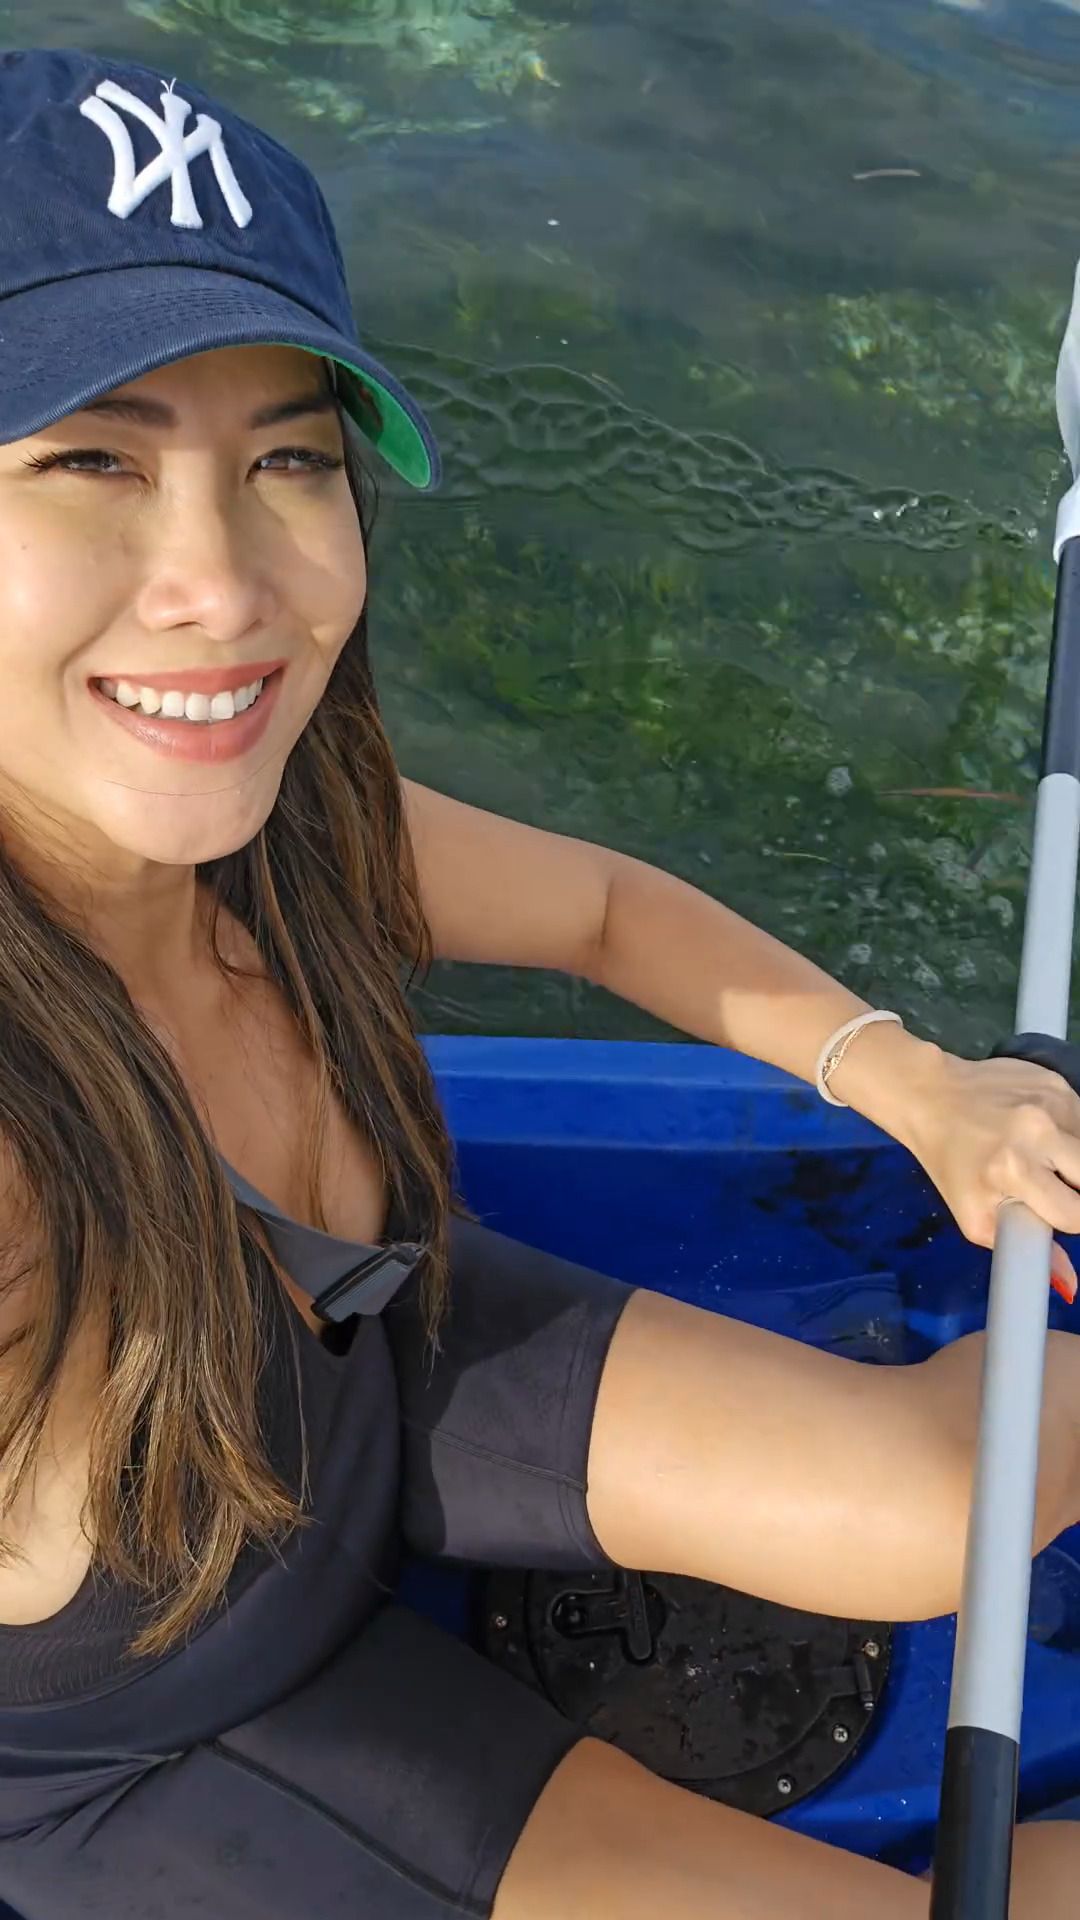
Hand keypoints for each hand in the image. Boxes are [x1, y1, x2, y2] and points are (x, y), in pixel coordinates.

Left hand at [905, 1051, 1079, 1300]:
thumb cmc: (952, 1162)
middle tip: (1054, 1187)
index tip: (1058, 1213)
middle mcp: (1037, 1131)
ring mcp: (1051, 1100)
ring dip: (1075, 1160)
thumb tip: (1070, 1285)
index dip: (1069, 1220)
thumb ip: (1023, 1249)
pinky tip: (1045, 1134)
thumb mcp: (975, 1216)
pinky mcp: (1057, 1081)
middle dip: (1077, 1189)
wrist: (930, 1095)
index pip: (1074, 1215)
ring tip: (1048, 1161)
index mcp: (1012, 1170)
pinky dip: (1071, 1134)